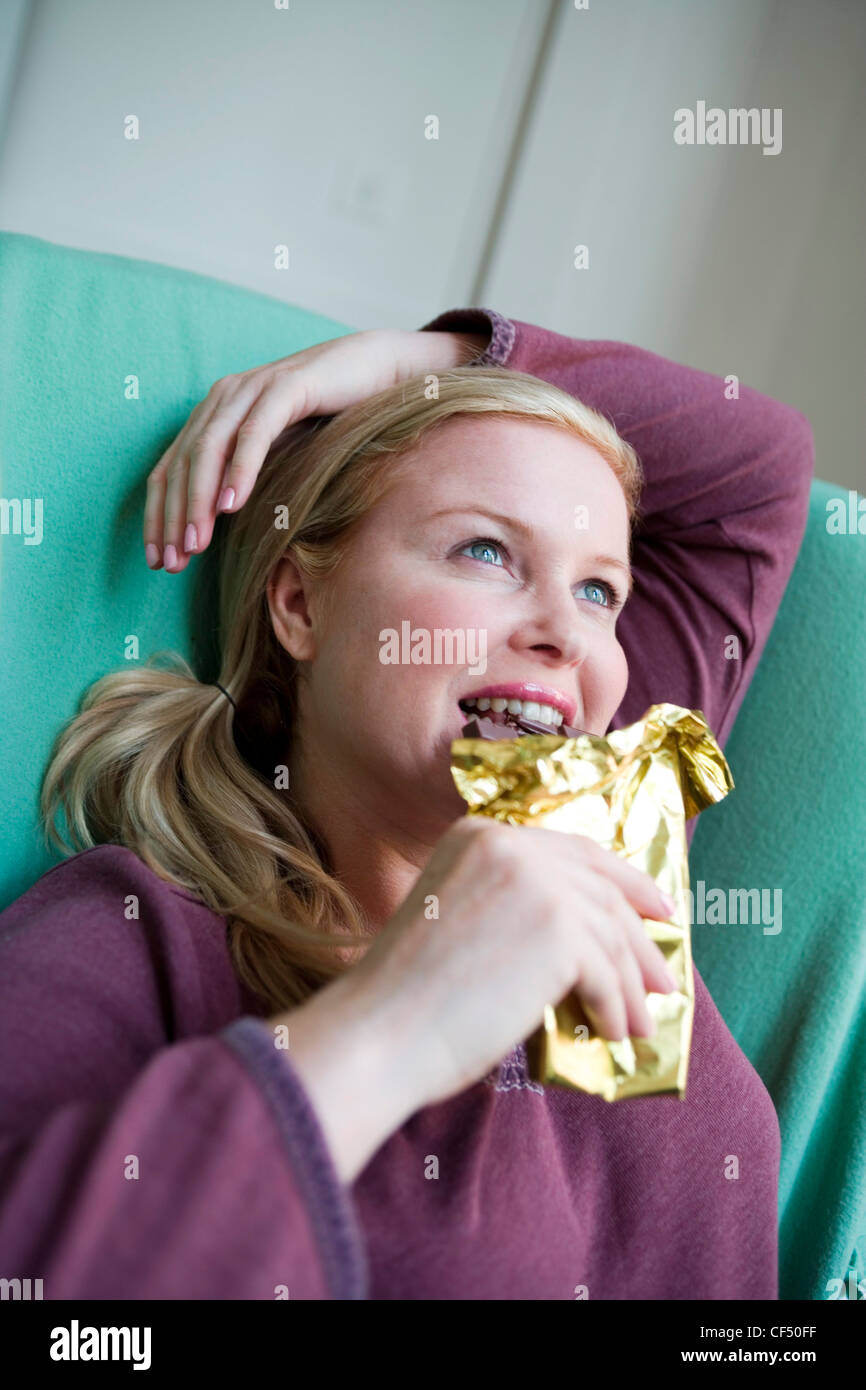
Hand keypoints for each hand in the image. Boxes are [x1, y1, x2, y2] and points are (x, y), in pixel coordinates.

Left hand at [143, 327, 487, 572]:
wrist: (376, 370)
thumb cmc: (327, 418)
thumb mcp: (277, 452)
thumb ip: (245, 475)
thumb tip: (219, 526)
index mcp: (213, 414)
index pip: (170, 470)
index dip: (158, 516)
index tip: (159, 561)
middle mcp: (223, 397)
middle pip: (181, 464)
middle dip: (172, 518)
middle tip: (173, 563)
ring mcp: (252, 389)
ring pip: (208, 450)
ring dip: (197, 501)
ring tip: (196, 544)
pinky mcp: (286, 386)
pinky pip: (254, 434)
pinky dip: (239, 470)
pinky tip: (231, 506)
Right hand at [340, 817, 679, 1111]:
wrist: (379, 1032)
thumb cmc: (407, 994)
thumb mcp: (458, 917)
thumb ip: (512, 904)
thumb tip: (586, 935)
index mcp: (479, 833)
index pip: (573, 850)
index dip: (623, 879)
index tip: (656, 909)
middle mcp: (511, 845)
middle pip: (601, 889)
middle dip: (639, 939)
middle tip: (662, 978)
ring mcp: (538, 883)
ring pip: (610, 934)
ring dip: (630, 986)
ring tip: (640, 1023)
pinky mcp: (559, 931)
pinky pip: (605, 974)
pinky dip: (615, 1008)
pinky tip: (612, 1034)